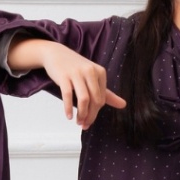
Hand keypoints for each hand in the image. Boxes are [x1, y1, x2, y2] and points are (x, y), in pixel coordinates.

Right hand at [9, 38, 126, 129]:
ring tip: (78, 122)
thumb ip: (107, 93)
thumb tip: (123, 105)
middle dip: (90, 116)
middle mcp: (90, 71)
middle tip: (84, 125)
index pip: (102, 99)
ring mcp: (77, 73)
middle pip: (95, 100)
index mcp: (100, 72)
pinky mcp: (64, 76)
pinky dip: (68, 108)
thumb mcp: (93, 78)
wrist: (56, 54)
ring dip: (81, 114)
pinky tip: (69, 116)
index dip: (96, 113)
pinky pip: (68, 95)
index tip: (89, 121)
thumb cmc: (76, 68)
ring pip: (84, 99)